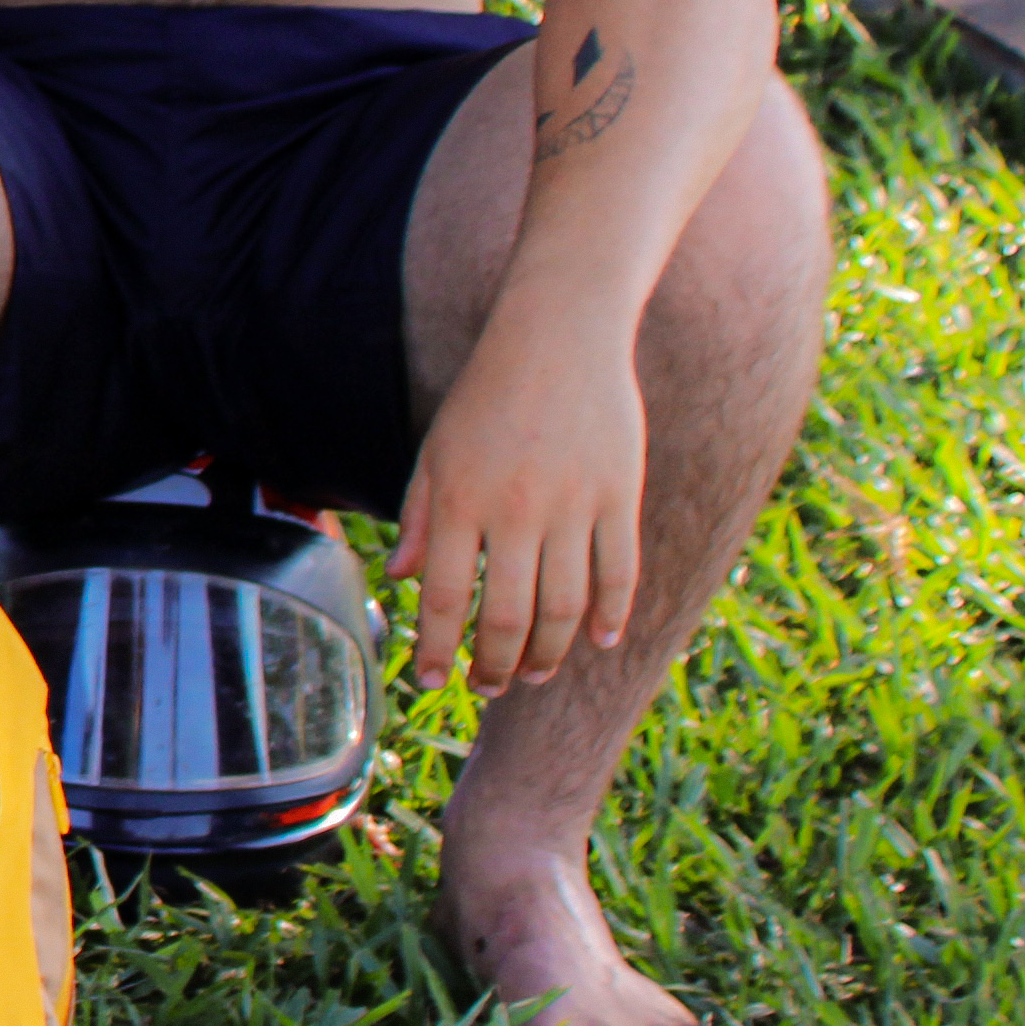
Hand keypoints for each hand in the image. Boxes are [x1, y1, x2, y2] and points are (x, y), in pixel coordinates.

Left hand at [395, 312, 647, 698]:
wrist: (558, 337)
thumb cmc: (486, 396)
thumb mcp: (435, 451)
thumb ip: (420, 517)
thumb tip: (405, 578)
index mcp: (459, 501)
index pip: (445, 599)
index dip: (437, 650)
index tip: (430, 682)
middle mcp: (514, 511)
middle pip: (508, 617)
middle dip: (495, 665)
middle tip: (489, 688)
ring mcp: (572, 506)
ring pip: (565, 607)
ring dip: (551, 652)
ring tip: (535, 674)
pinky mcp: (619, 496)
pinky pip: (619, 571)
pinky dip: (612, 614)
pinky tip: (600, 641)